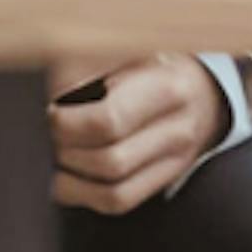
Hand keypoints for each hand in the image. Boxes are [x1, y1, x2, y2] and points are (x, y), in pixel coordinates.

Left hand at [49, 55, 230, 214]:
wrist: (200, 90)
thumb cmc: (152, 64)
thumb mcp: (126, 49)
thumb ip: (88, 67)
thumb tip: (51, 96)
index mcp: (167, 87)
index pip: (110, 121)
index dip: (69, 123)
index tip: (52, 112)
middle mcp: (177, 130)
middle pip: (109, 161)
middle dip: (68, 151)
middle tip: (51, 133)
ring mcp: (175, 162)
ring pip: (113, 192)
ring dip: (72, 178)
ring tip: (57, 153)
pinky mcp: (163, 182)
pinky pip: (119, 202)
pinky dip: (83, 195)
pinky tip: (66, 177)